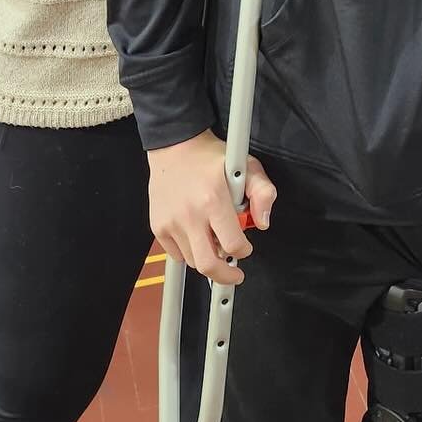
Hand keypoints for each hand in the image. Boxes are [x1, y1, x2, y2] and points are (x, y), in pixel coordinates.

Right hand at [147, 131, 276, 282]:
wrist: (175, 146)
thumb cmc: (211, 156)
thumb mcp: (247, 165)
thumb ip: (263, 192)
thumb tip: (263, 222)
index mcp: (213, 200)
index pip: (233, 244)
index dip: (244, 251)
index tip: (245, 247)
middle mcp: (190, 214)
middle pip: (208, 265)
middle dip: (226, 275)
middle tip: (234, 274)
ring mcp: (171, 222)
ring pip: (192, 261)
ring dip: (208, 259)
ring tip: (215, 245)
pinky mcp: (158, 226)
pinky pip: (176, 254)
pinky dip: (189, 253)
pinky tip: (197, 238)